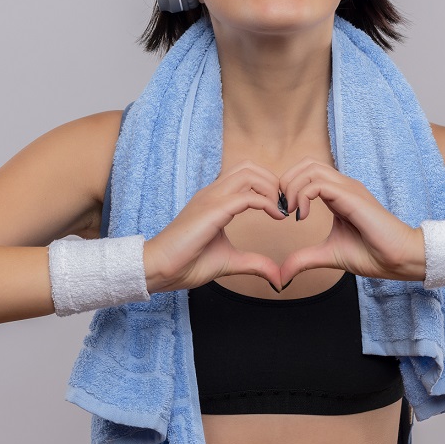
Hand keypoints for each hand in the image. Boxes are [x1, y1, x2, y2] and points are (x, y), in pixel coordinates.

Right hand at [144, 161, 286, 292]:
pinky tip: (276, 216)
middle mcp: (212, 193)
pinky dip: (267, 202)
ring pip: (249, 173)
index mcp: (214, 199)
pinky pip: (246, 196)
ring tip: (280, 210)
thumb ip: (254, 263)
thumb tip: (277, 277)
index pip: (245, 174)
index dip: (268, 186)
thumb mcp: (229, 261)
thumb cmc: (187, 263)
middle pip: (249, 167)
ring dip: (271, 188)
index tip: (281, 210)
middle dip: (273, 182)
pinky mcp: (212, 211)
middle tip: (284, 206)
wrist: (160, 268)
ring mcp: (211, 199)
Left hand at [277, 158, 424, 286]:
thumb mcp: (328, 255)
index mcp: (338, 194)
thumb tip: (282, 274)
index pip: (307, 172)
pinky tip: (302, 217)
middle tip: (283, 209)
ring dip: (292, 188)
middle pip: (306, 163)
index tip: (283, 214)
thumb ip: (304, 259)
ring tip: (292, 213)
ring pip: (310, 169)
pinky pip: (318, 184)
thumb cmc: (372, 254)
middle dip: (286, 183)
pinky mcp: (352, 197)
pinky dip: (303, 197)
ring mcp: (349, 189)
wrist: (399, 259)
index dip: (289, 188)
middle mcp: (343, 186)